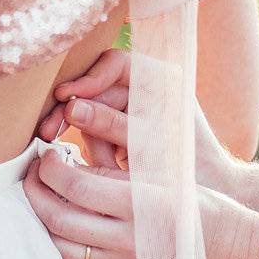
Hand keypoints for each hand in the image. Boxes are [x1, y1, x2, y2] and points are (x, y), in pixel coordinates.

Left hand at [21, 141, 258, 258]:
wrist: (225, 248)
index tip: (47, 153)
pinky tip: (47, 233)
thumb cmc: (195, 199)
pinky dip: (52, 254)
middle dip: (35, 192)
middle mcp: (126, 237)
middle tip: (32, 171)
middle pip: (59, 218)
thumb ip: (122, 164)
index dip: (50, 167)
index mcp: (139, 202)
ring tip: (36, 197)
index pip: (76, 185)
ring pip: (60, 247)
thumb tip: (76, 144)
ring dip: (38, 221)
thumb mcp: (166, 172)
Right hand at [35, 48, 241, 198]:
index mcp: (161, 77)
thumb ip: (111, 123)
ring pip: (93, 117)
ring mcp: (135, 110)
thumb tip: (69, 107)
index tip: (66, 98)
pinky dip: (98, 155)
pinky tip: (99, 170)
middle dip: (73, 114)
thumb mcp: (148, 143)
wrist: (211, 195)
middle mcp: (147, 88)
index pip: (115, 64)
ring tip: (92, 165)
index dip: (88, 79)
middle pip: (97, 90)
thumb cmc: (187, 167)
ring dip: (90, 144)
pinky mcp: (126, 134)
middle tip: (47, 133)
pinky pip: (100, 137)